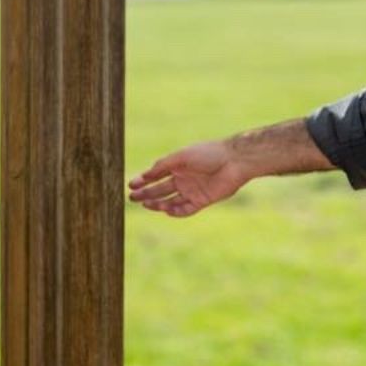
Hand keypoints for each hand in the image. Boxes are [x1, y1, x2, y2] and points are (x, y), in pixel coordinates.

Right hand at [128, 140, 248, 216]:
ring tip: (147, 205)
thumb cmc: (208, 153)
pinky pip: (186, 209)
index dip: (143, 180)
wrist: (234, 161)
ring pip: (171, 201)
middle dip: (146, 194)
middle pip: (160, 189)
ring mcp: (192, 191)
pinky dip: (176, 211)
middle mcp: (183, 179)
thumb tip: (145, 175)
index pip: (156, 175)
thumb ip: (163, 166)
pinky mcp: (202, 201)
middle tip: (132, 198)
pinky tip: (166, 210)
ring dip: (158, 203)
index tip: (131, 185)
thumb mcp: (181, 156)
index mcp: (177, 165)